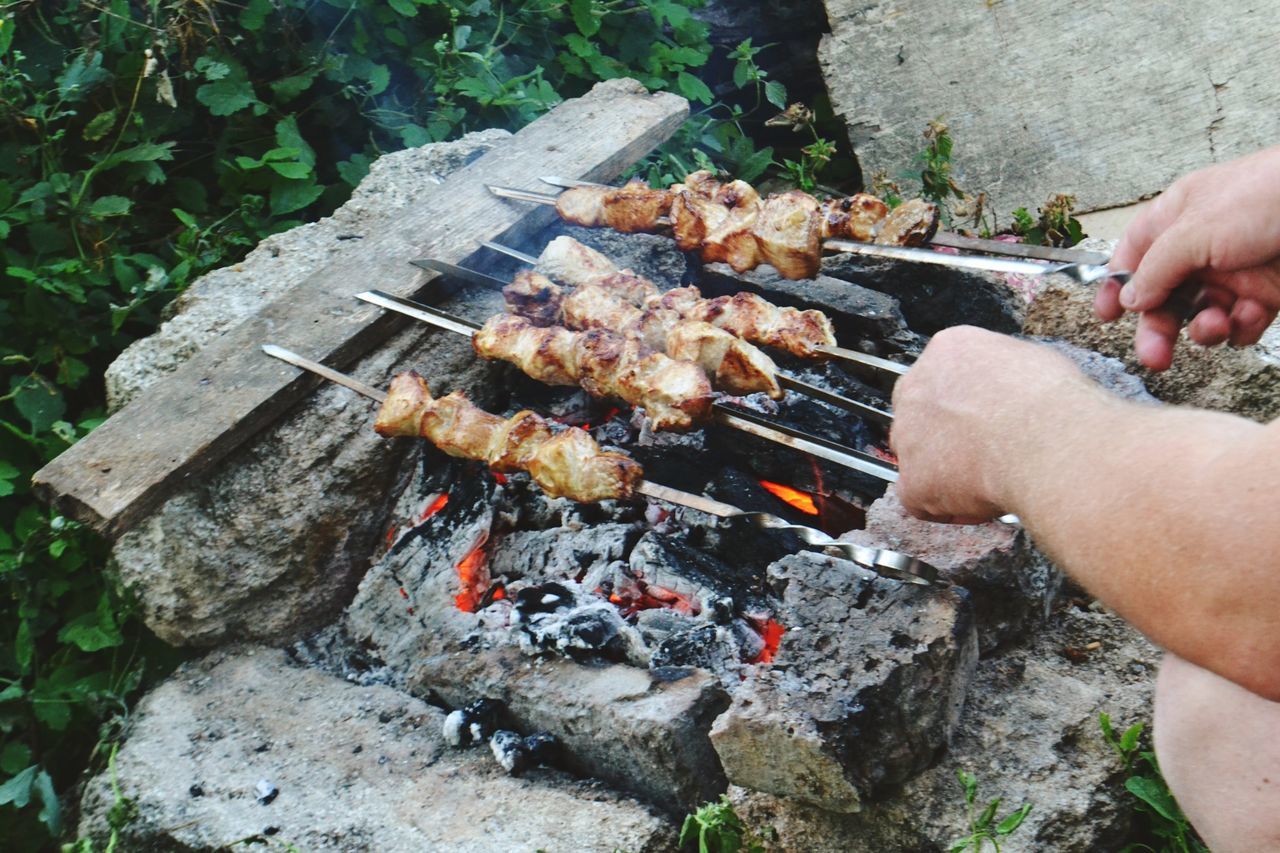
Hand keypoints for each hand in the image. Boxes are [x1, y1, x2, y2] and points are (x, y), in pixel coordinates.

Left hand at [890, 327, 1088, 522]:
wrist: (1047, 439)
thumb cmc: (1053, 401)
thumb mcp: (1032, 362)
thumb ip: (1004, 375)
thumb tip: (1013, 389)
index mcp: (948, 351)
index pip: (942, 379)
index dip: (963, 406)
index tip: (984, 422)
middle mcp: (917, 388)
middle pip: (920, 417)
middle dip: (946, 438)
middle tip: (984, 455)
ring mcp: (908, 435)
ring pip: (919, 460)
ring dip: (947, 474)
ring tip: (992, 480)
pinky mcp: (911, 481)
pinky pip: (921, 501)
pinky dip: (948, 508)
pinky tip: (982, 503)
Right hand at [1095, 146, 1279, 370]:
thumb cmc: (1270, 195)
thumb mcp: (1195, 230)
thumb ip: (1156, 268)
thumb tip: (1131, 299)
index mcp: (1178, 217)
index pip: (1134, 254)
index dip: (1117, 286)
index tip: (1107, 317)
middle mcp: (1202, 246)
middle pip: (1164, 296)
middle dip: (1158, 327)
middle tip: (1155, 355)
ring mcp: (1236, 270)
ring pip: (1201, 315)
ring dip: (1202, 330)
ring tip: (1215, 327)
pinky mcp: (1268, 291)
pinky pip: (1240, 323)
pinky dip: (1241, 328)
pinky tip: (1249, 317)